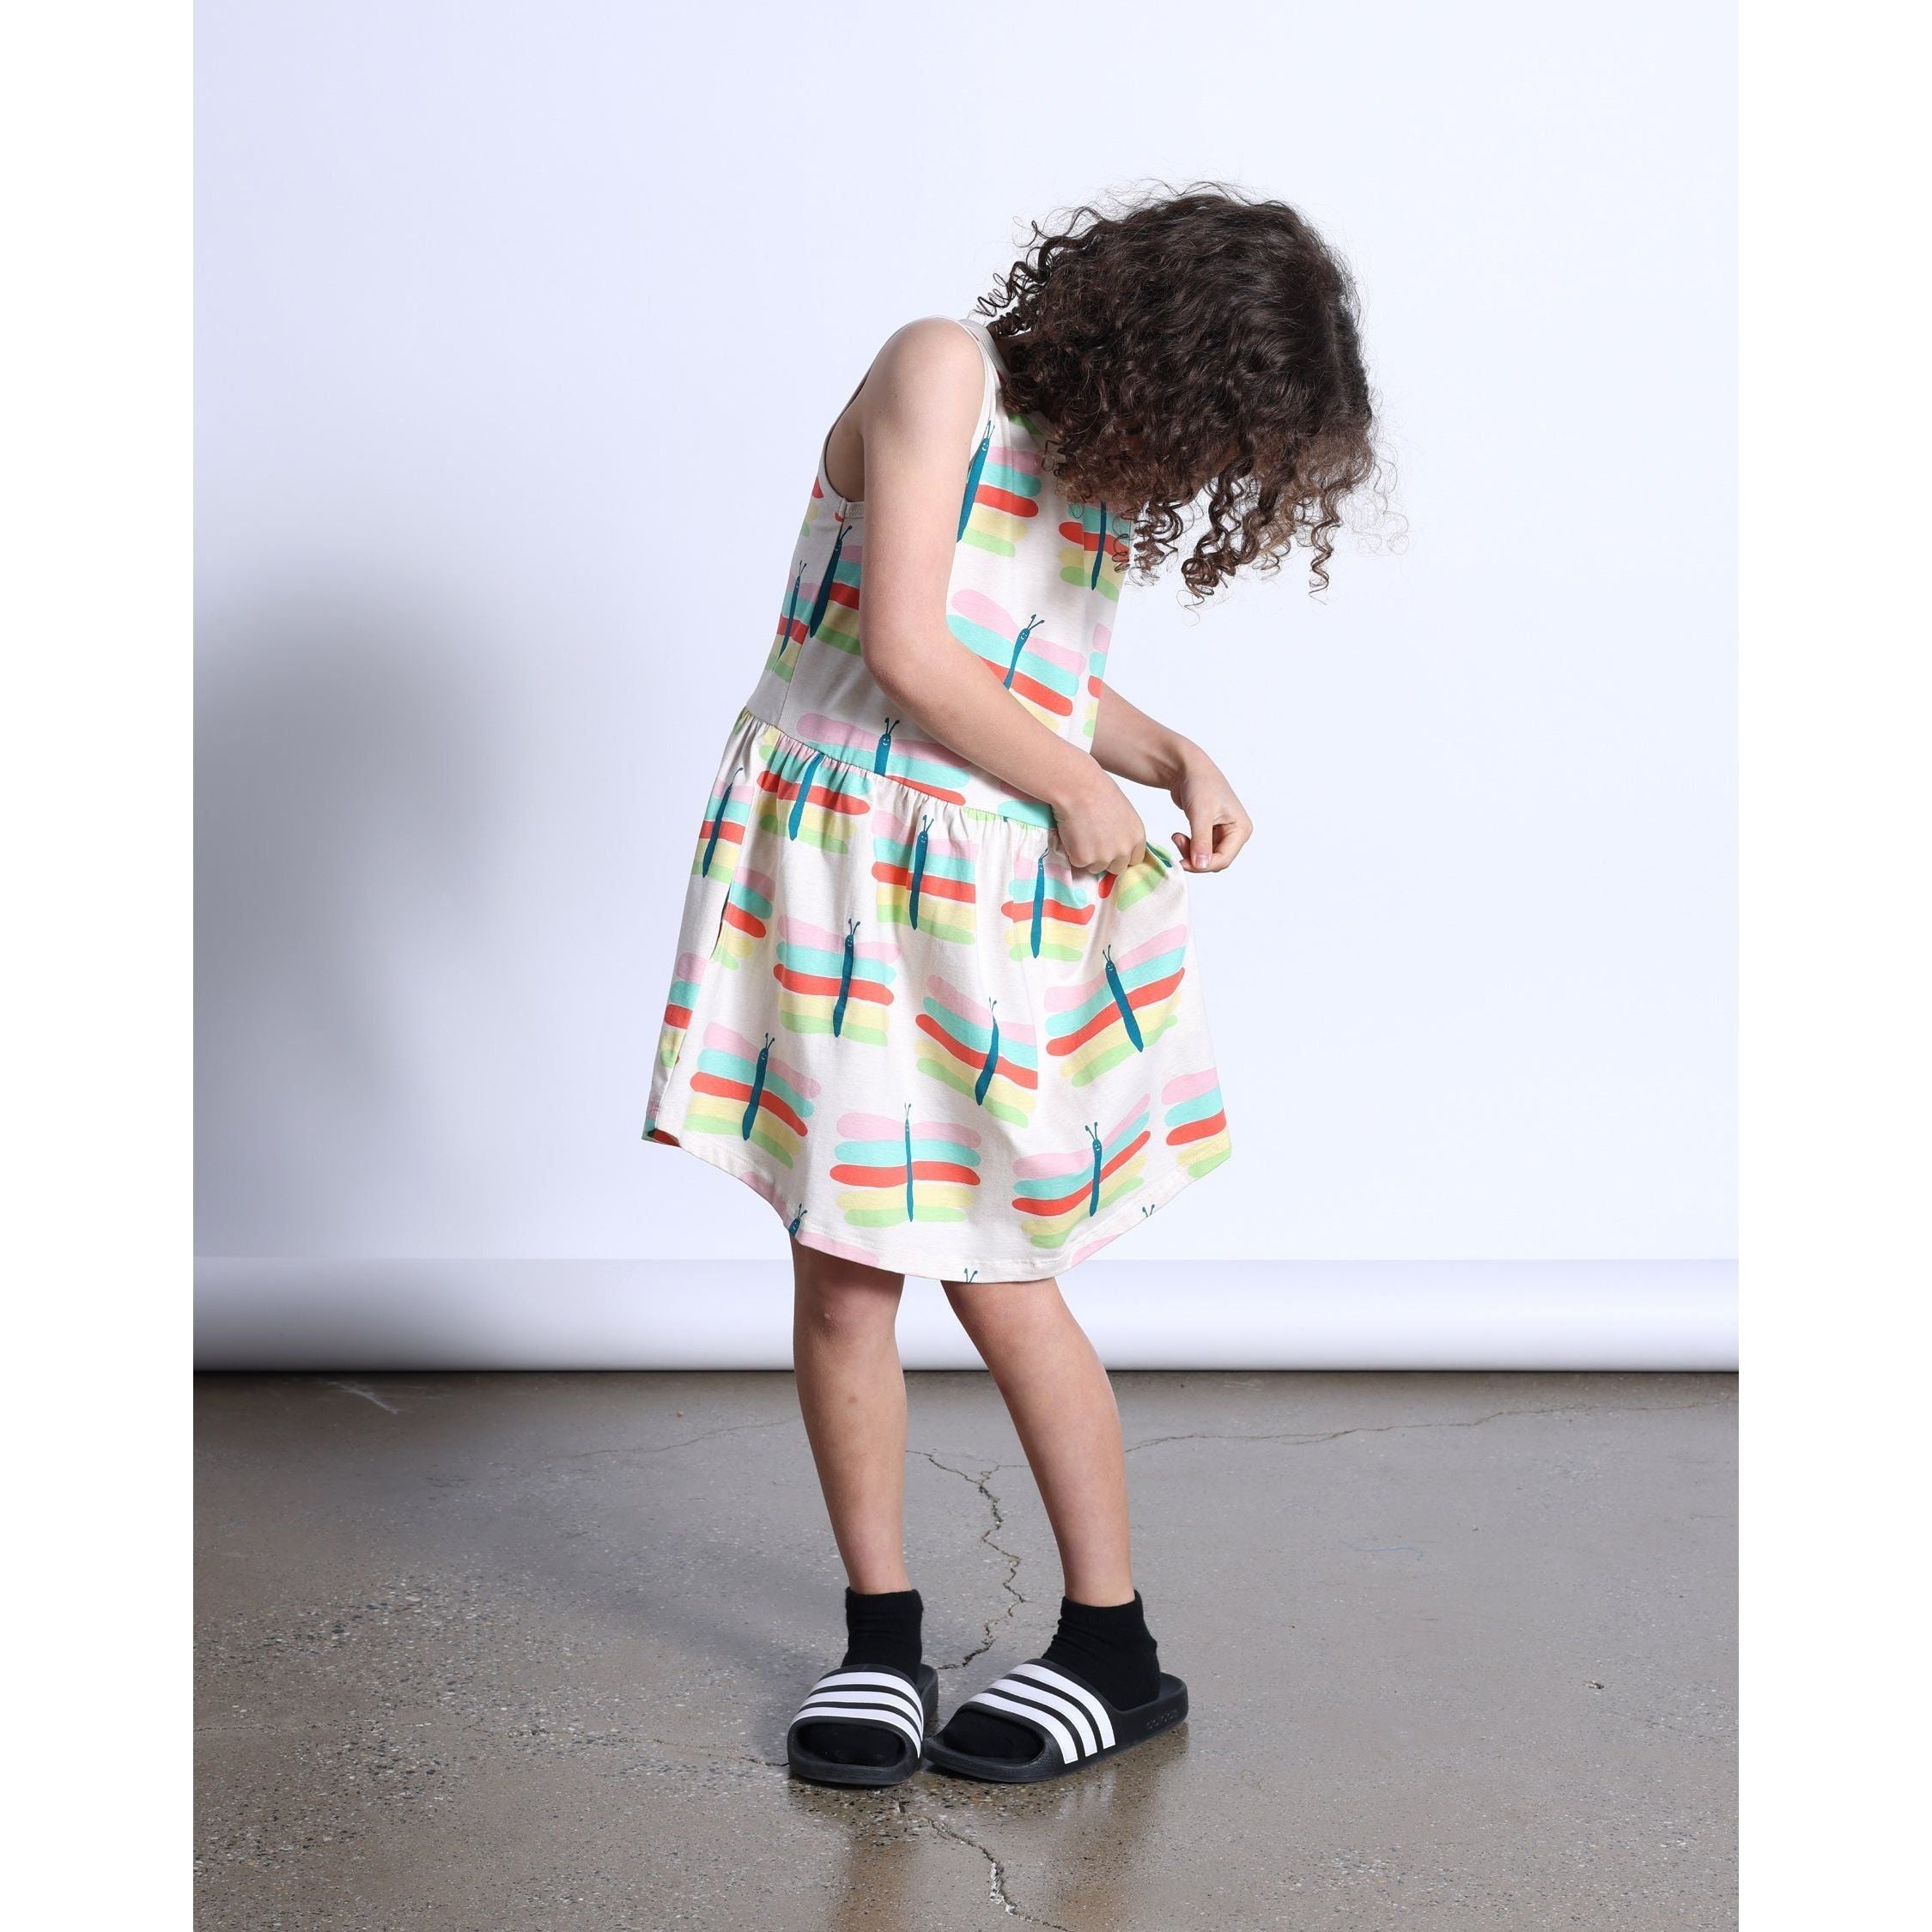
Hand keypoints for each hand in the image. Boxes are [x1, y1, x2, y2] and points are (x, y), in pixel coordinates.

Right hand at [1051, 761, 1148, 876]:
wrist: (1079, 788)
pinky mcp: (1084, 859)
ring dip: (1087, 857)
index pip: (1135, 859)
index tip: (1111, 849)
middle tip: (1092, 842)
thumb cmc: (1098, 790)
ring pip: (1095, 867)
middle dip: (1105, 860)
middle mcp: (1124, 850)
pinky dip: (1072, 852)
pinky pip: (1077, 862)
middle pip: (1117, 868)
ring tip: (1080, 834)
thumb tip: (1112, 841)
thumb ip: (1123, 831)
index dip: (1122, 855)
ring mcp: (1104, 857)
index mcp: (1137, 837)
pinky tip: (1071, 834)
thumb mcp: (1123, 812)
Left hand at [1170, 748, 1251, 872]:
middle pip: (1216, 861)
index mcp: (1241, 828)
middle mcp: (1236, 832)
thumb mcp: (1200, 814)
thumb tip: (1201, 866)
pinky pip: (1200, 850)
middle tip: (1177, 844)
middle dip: (1196, 858)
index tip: (1182, 862)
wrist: (1187, 768)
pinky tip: (1178, 836)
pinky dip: (1188, 847)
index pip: (1224, 858)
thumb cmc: (1199, 784)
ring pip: (1207, 857)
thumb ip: (1201, 842)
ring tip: (1176, 837)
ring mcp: (1224, 833)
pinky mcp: (1210, 832)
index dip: (1203, 865)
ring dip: (1190, 852)